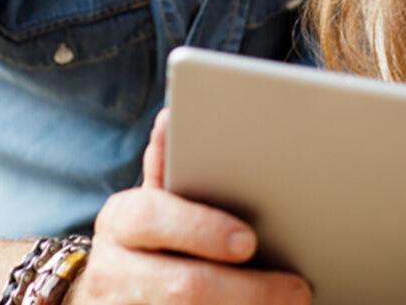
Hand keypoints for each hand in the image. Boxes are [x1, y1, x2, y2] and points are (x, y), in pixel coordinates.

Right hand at [69, 110, 309, 304]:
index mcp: (121, 220)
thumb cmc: (146, 238)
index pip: (153, 218)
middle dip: (247, 290)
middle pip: (182, 285)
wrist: (109, 290)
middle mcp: (113, 268)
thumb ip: (168, 170)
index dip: (202, 229)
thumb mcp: (153, 204)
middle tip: (296, 290)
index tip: (249, 242)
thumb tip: (171, 118)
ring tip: (290, 303)